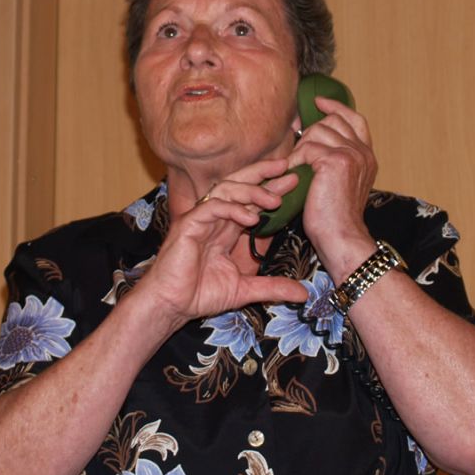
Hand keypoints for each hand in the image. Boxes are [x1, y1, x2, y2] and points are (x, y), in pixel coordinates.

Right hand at [139, 159, 307, 331]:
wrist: (171, 306)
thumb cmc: (199, 295)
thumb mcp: (245, 290)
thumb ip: (273, 287)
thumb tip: (303, 294)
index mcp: (225, 229)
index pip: (250, 200)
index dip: (270, 188)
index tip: (293, 181)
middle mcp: (213, 219)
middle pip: (238, 185)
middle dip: (263, 174)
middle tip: (288, 168)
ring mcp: (200, 220)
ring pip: (226, 190)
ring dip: (251, 191)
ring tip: (274, 199)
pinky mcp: (188, 225)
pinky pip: (212, 207)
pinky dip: (232, 208)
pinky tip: (250, 217)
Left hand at [289, 96, 377, 269]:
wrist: (341, 236)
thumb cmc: (334, 217)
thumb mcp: (341, 184)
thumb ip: (336, 160)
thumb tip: (313, 139)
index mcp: (367, 156)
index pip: (355, 119)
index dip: (336, 108)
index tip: (319, 103)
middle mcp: (363, 152)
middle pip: (331, 122)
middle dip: (309, 133)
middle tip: (298, 153)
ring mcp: (351, 154)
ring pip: (317, 132)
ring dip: (301, 149)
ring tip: (298, 169)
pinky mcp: (336, 161)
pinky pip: (307, 148)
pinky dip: (296, 160)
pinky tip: (294, 174)